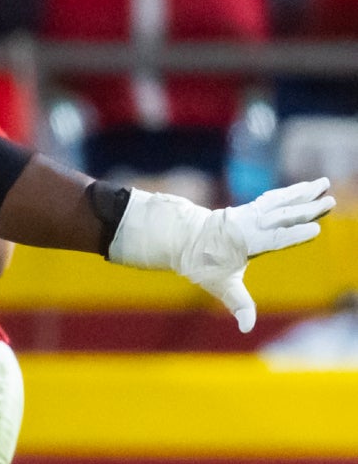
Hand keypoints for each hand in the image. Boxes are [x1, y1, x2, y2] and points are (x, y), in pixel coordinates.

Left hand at [110, 178, 334, 331]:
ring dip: (302, 193)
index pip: (274, 238)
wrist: (182, 238)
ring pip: (279, 201)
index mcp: (244, 242)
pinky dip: (289, 192)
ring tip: (323, 183)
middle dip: (307, 209)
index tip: (315, 229)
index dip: (294, 235)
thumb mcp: (219, 285)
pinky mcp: (249, 209)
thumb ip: (238, 304)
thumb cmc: (202, 264)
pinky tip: (304, 188)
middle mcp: (248, 223)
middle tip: (331, 201)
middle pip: (281, 215)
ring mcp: (248, 213)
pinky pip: (272, 198)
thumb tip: (246, 328)